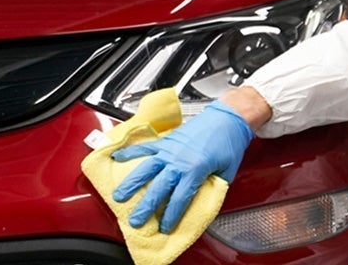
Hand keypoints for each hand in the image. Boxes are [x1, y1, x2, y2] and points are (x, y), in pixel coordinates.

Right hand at [111, 99, 253, 232]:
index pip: (180, 199)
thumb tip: (204, 203)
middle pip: (158, 188)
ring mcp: (169, 150)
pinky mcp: (166, 140)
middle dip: (146, 207)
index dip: (171, 216)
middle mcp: (179, 161)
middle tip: (135, 221)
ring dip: (131, 184)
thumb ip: (213, 189)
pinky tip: (117, 158)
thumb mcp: (227, 173)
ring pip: (146, 169)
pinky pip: (145, 148)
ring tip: (118, 196)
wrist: (228, 118)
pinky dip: (130, 153)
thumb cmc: (230, 144)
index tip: (164, 228)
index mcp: (195, 171)